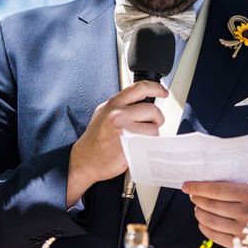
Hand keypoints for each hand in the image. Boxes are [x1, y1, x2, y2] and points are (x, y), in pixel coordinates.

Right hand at [66, 81, 167, 206]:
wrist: (85, 160)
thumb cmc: (95, 138)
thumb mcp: (104, 112)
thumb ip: (122, 104)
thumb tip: (142, 100)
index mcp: (113, 104)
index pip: (140, 88)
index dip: (156, 88)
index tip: (163, 92)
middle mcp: (119, 115)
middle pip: (152, 110)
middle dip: (157, 118)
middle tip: (152, 123)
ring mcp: (124, 132)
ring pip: (154, 129)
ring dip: (152, 134)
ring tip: (140, 138)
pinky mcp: (130, 147)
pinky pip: (150, 143)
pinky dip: (148, 145)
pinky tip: (138, 146)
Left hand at [182, 181, 247, 247]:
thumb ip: (229, 187)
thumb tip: (201, 185)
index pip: (216, 190)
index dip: (198, 188)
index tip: (186, 186)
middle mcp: (246, 211)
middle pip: (211, 205)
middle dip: (197, 199)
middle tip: (193, 196)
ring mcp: (242, 229)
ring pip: (210, 220)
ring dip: (199, 213)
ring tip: (197, 209)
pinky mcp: (239, 243)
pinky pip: (214, 235)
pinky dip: (204, 227)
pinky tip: (203, 222)